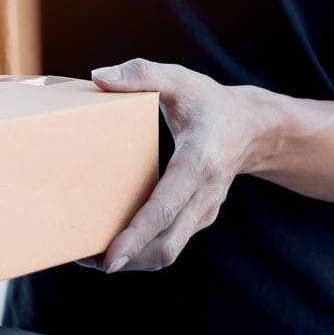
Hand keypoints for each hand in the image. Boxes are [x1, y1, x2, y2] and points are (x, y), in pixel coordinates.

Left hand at [78, 59, 275, 273]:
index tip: (110, 258)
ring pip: (167, 252)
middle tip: (80, 258)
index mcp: (199, 162)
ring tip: (87, 255)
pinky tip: (111, 244)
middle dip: (125, 258)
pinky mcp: (198, 219)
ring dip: (130, 260)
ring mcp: (204, 212)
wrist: (253, 129)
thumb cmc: (210, 103)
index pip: (166, 207)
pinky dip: (141, 251)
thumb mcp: (180, 80)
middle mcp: (205, 195)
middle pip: (166, 244)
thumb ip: (142, 74)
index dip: (137, 235)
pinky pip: (169, 244)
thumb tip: (98, 78)